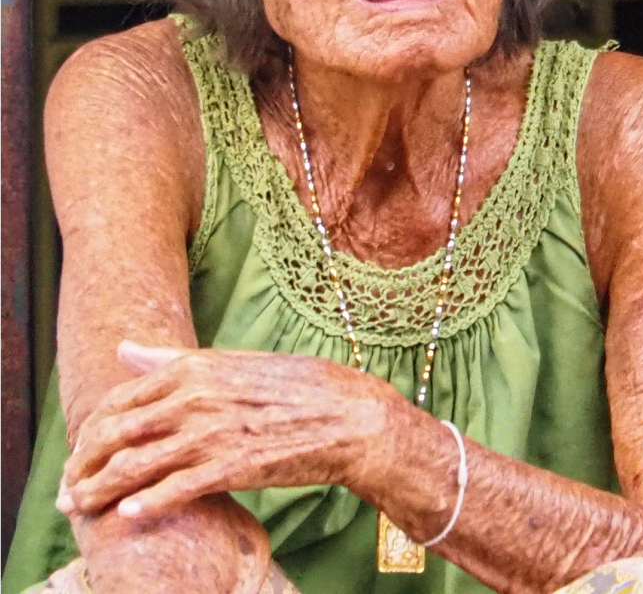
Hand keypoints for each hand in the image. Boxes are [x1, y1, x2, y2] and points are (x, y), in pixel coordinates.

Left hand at [59, 341, 398, 519]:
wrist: (352, 418)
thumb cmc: (300, 388)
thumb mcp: (236, 363)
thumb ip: (176, 361)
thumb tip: (126, 350)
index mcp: (197, 368)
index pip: (120, 399)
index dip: (92, 430)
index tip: (80, 451)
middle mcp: (197, 398)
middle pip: (117, 434)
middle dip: (83, 465)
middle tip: (68, 490)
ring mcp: (213, 433)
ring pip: (135, 466)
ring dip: (99, 490)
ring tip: (81, 508)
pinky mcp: (232, 467)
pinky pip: (175, 489)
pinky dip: (146, 503)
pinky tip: (129, 514)